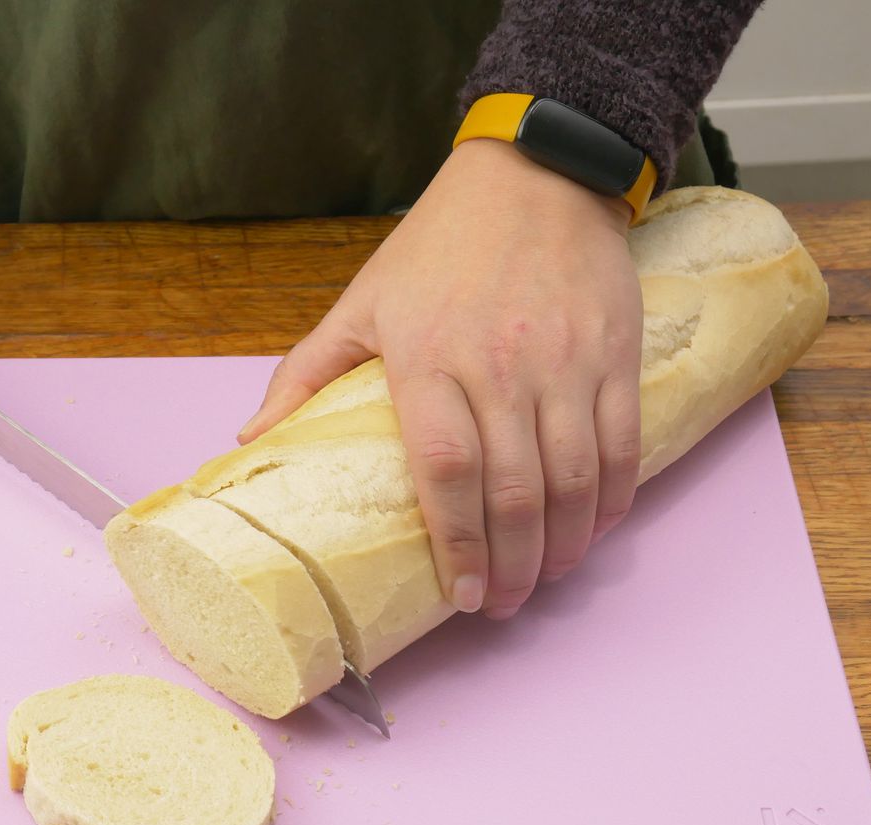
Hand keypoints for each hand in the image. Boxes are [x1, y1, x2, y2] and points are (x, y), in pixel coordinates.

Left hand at [240, 139, 641, 618]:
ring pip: (572, 479)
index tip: (459, 594)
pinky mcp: (615, 354)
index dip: (456, 542)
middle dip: (513, 565)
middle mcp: (500, 366)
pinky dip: (611, 500)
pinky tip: (592, 532)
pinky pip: (622, 445)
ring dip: (563, 546)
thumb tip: (248, 439)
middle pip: (514, 491)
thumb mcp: (362, 301)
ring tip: (545, 580)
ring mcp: (566, 362)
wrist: (536, 175)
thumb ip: (306, 373)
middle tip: (502, 604)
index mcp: (428, 358)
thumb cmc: (438, 245)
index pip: (445, 470)